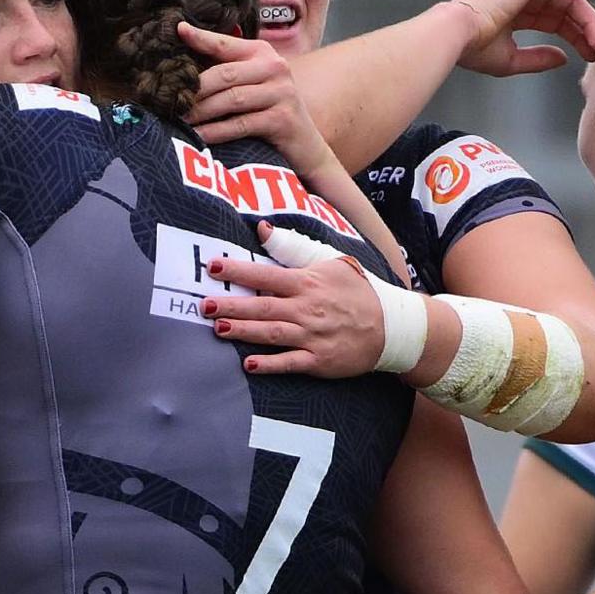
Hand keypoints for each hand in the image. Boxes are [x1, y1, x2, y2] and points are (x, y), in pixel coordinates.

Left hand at [177, 23, 331, 169]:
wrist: (305, 146)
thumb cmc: (269, 113)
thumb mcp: (252, 84)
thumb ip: (226, 72)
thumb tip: (181, 67)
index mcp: (262, 53)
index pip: (225, 43)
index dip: (201, 38)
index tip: (177, 31)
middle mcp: (275, 68)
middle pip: (224, 74)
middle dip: (194, 89)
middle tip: (169, 99)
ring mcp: (282, 93)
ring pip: (231, 100)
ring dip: (201, 112)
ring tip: (179, 120)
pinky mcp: (283, 119)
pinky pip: (241, 124)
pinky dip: (216, 131)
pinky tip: (198, 136)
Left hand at [204, 223, 386, 377]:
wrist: (390, 326)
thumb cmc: (356, 292)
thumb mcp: (330, 263)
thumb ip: (293, 249)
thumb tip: (262, 229)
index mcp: (307, 283)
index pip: (267, 274)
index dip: (239, 271)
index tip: (213, 267)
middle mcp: (307, 308)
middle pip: (263, 306)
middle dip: (233, 305)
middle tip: (205, 304)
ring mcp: (312, 336)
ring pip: (272, 333)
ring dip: (244, 331)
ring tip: (218, 329)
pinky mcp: (318, 360)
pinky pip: (290, 363)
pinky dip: (270, 364)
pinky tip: (249, 364)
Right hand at [451, 0, 594, 77]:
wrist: (456, 36)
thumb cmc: (474, 49)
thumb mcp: (512, 60)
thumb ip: (538, 59)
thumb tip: (564, 58)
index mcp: (518, 13)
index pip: (557, 23)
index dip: (577, 39)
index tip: (592, 55)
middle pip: (568, 10)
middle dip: (588, 29)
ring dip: (589, 17)